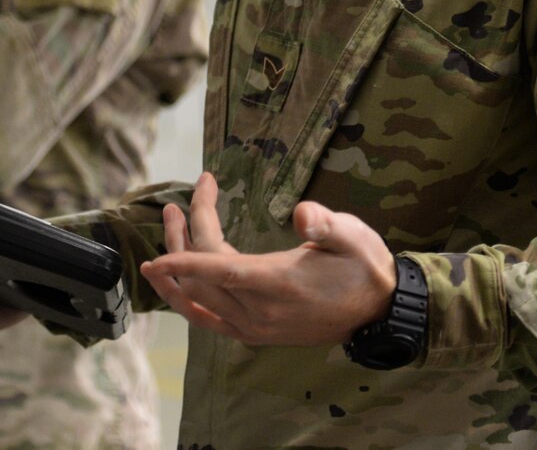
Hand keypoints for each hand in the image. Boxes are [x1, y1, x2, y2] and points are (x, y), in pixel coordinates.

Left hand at [138, 171, 396, 347]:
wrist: (376, 311)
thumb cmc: (363, 265)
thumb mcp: (352, 236)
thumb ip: (326, 224)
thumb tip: (303, 213)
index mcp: (279, 284)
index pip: (220, 271)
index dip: (186, 258)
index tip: (160, 246)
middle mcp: (260, 311)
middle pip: (202, 278)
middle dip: (182, 238)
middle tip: (175, 204)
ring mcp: (254, 327)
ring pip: (198, 301)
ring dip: (177, 266)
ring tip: (170, 226)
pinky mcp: (253, 333)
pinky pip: (207, 320)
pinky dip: (185, 300)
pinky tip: (172, 282)